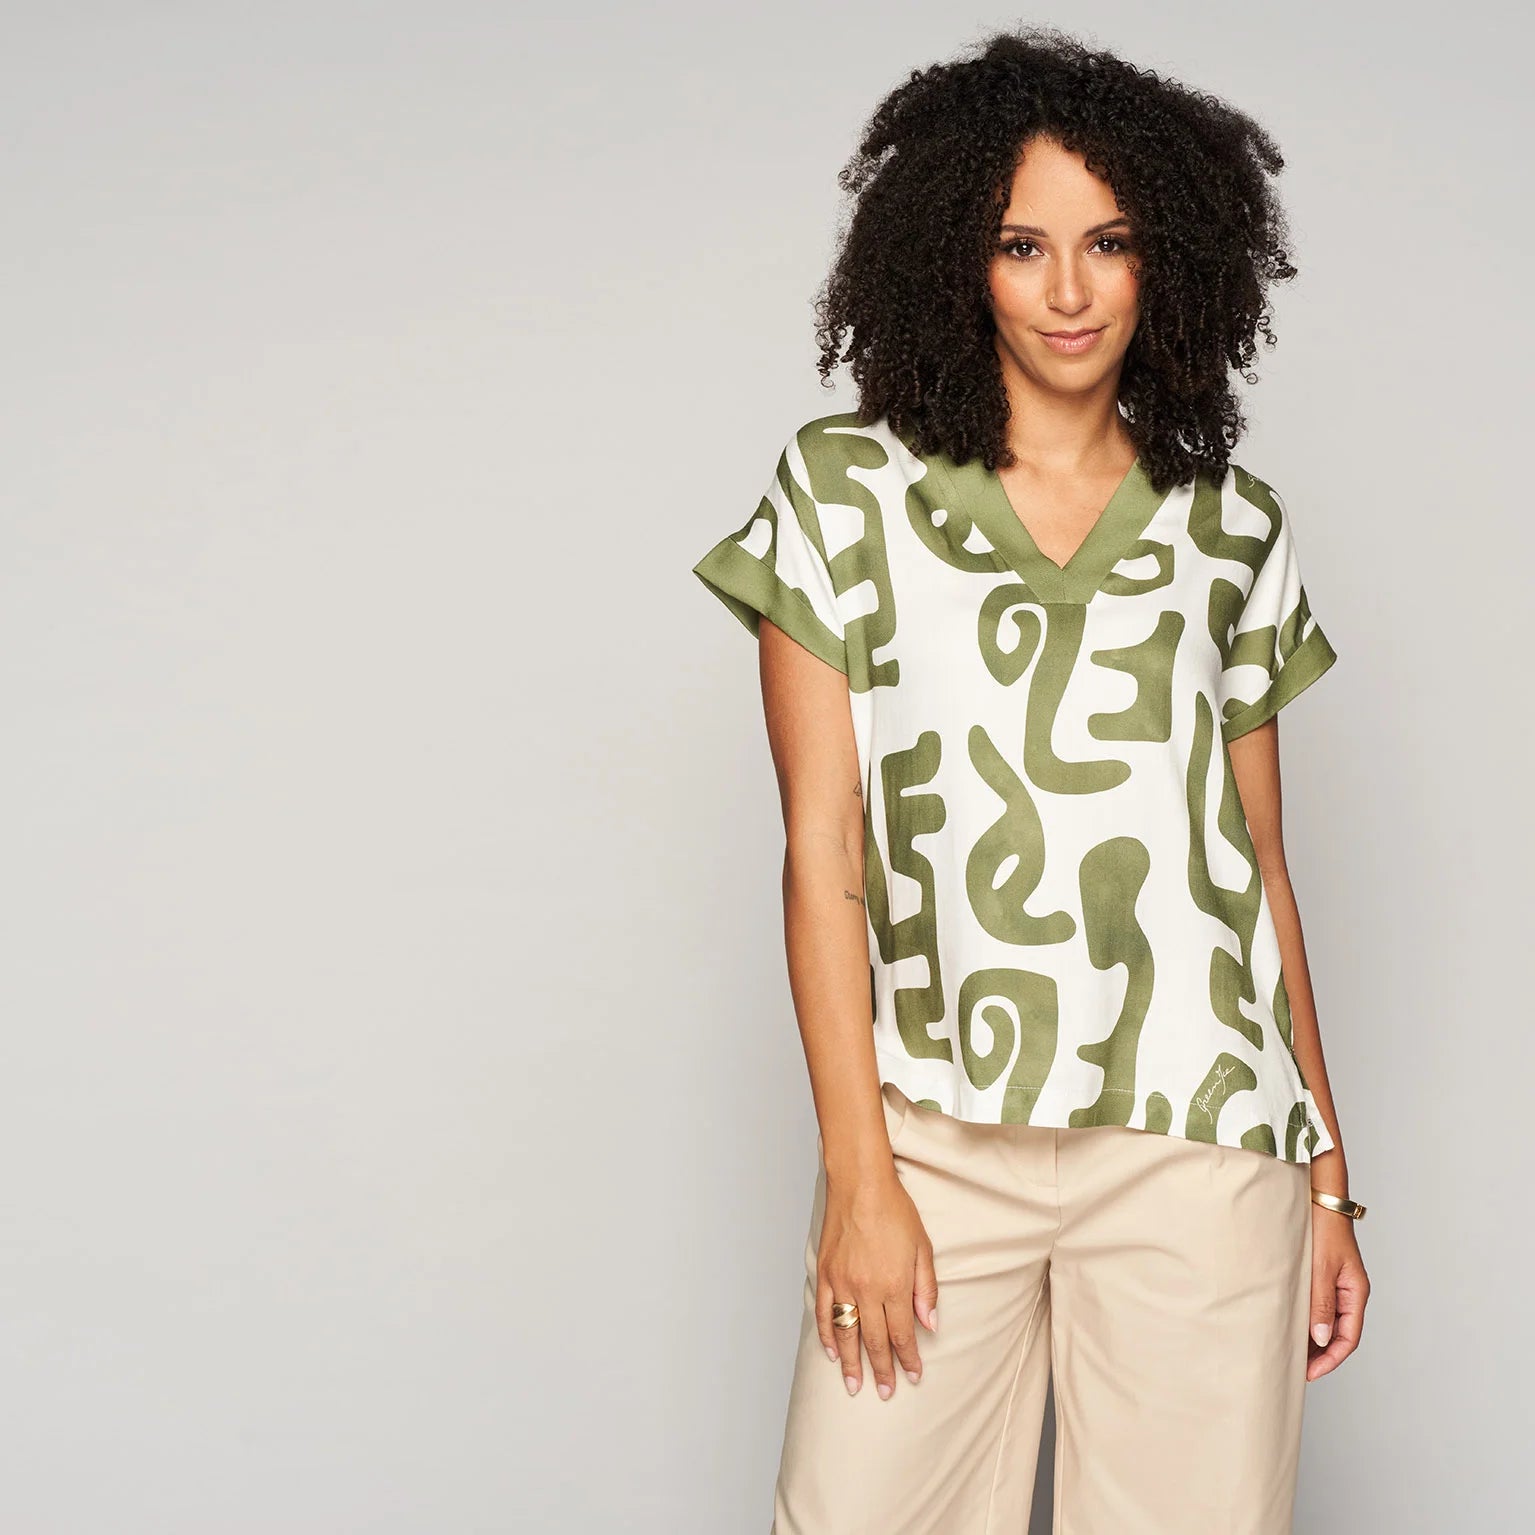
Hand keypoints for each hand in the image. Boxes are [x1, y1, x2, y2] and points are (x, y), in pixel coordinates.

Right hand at [815, 1164, 937, 1398]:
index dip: (908, 1359)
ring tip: (854, 1386)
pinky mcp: (825, 1272)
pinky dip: (827, 1334)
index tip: (913, 1377)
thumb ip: (926, 1289)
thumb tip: (930, 1323)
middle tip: (885, 1393)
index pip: (903, 1334)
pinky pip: (824, 1312)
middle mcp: (866, 1289)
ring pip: (846, 1332)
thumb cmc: (895, 1210)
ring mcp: (842, 1282)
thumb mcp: (922, 1248)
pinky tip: (831, 1351)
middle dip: (881, 1370)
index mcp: (894, 1284)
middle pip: (874, 1340)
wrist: (860, 1184)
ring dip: (850, 1363)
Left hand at [1308, 1204, 1369, 1380]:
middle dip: (1321, 1355)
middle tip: (1298, 1369)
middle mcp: (1350, 1291)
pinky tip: (1293, 1327)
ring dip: (1314, 1339)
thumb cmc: (1323, 1228)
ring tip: (1293, 1353)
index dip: (1331, 1359)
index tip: (1311, 1373)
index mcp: (1356, 1292)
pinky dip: (1309, 1320)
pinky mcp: (1323, 1276)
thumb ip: (1321, 1303)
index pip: (1348, 1337)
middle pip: (1339, 1333)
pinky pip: (1320, 1306)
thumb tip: (1321, 1339)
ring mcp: (1337, 1284)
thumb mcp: (1321, 1268)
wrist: (1318, 1198)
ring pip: (1328, 1321)